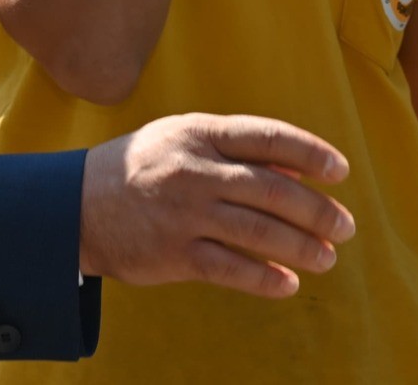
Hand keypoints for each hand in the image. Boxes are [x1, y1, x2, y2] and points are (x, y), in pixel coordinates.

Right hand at [80, 113, 355, 297]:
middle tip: (345, 226)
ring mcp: (183, 215)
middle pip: (273, 189)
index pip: (270, 137)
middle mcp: (195, 172)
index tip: (341, 172)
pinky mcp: (170, 255)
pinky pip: (228, 268)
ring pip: (257, 231)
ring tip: (328, 257)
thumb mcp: (187, 138)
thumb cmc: (147, 166)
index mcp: (203, 134)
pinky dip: (263, 278)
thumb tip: (301, 169)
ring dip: (300, 247)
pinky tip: (288, 284)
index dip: (311, 153)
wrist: (71, 206)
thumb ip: (239, 150)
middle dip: (317, 210)